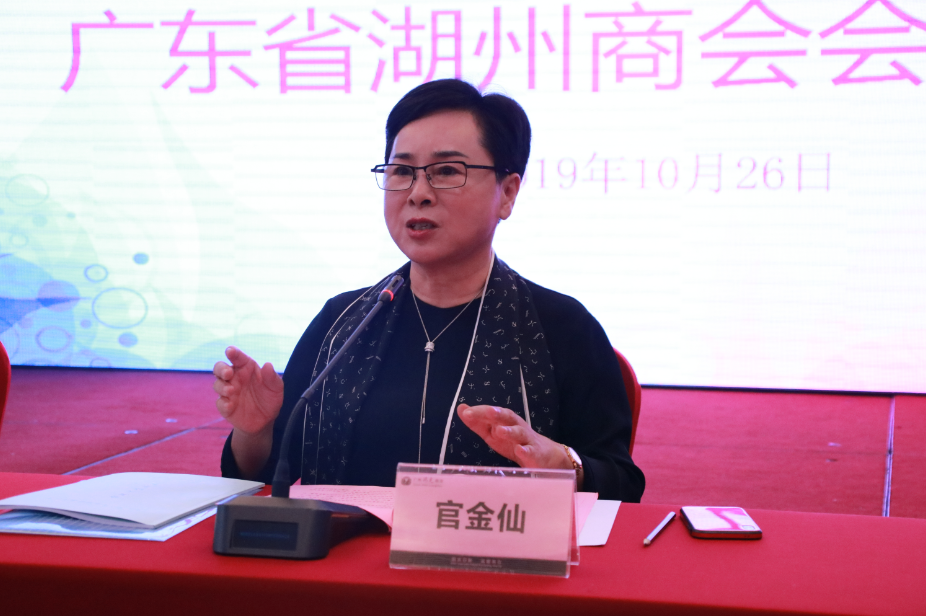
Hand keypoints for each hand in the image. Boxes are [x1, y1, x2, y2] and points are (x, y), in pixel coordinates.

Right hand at [213, 346, 284, 435]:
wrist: (266, 421)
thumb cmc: (270, 398)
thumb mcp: (276, 388)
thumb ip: (272, 377)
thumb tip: (267, 364)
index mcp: (247, 368)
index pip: (237, 357)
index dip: (232, 352)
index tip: (230, 351)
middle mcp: (235, 378)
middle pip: (220, 368)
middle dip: (221, 368)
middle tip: (228, 373)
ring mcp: (229, 392)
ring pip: (218, 384)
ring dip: (222, 386)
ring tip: (231, 390)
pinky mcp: (226, 406)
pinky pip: (220, 403)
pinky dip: (223, 403)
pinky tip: (230, 405)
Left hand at [456, 404, 572, 469]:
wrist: (544, 455)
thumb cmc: (513, 442)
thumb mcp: (493, 433)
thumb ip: (477, 422)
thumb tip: (461, 408)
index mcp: (505, 421)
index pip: (492, 413)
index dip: (480, 412)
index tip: (466, 412)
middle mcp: (516, 426)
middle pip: (507, 417)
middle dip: (497, 413)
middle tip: (487, 412)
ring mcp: (526, 439)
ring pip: (519, 433)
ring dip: (509, 431)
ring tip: (499, 431)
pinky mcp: (535, 453)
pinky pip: (530, 451)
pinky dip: (525, 451)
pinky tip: (520, 451)